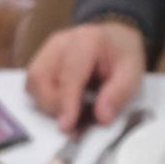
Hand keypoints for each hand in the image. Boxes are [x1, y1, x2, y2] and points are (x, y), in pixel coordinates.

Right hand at [25, 20, 146, 131]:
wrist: (113, 38)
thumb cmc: (121, 55)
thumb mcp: (132, 73)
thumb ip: (118, 95)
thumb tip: (102, 118)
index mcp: (87, 41)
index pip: (69, 74)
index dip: (66, 102)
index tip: (66, 125)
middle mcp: (60, 42)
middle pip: (41, 77)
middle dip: (53, 106)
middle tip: (73, 120)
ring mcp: (46, 49)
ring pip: (32, 82)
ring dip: (46, 103)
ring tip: (69, 110)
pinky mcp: (40, 58)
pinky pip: (32, 83)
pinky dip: (43, 98)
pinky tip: (62, 102)